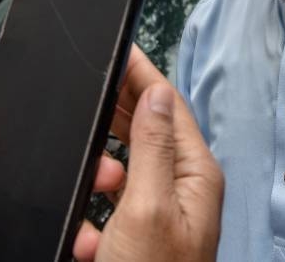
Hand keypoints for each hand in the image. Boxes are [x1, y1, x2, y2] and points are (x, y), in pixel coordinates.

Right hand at [73, 48, 222, 261]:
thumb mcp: (146, 206)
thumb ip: (153, 146)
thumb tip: (157, 92)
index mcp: (195, 174)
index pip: (170, 106)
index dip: (144, 74)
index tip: (122, 49)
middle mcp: (186, 189)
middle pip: (153, 129)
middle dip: (123, 105)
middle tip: (98, 78)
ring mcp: (166, 214)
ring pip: (132, 164)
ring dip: (107, 159)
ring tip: (91, 155)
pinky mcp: (144, 236)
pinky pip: (119, 202)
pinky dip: (99, 202)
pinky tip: (88, 217)